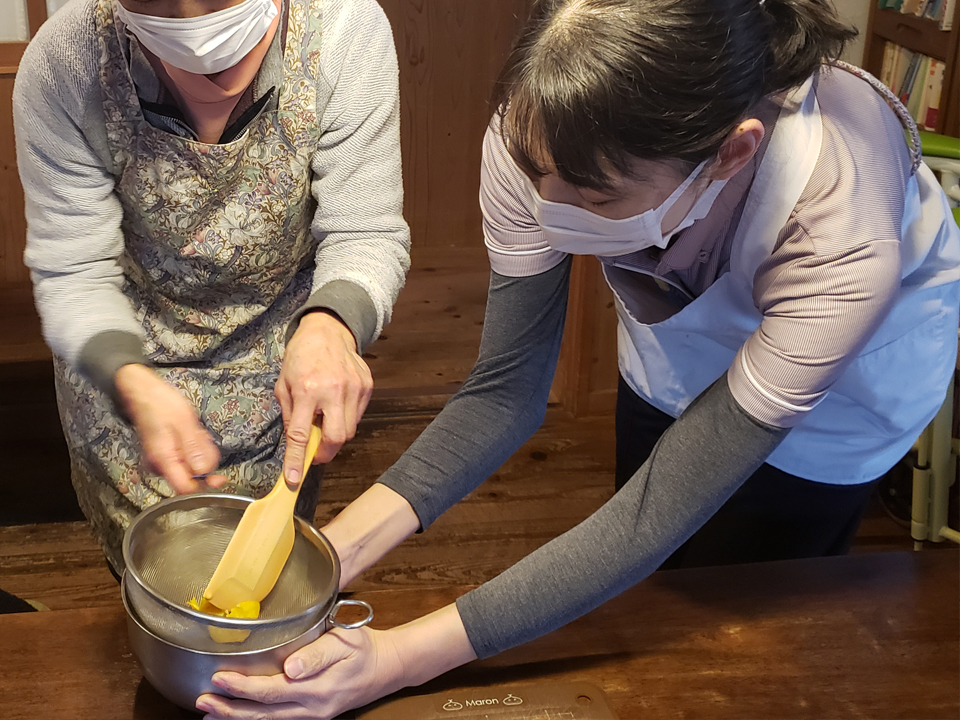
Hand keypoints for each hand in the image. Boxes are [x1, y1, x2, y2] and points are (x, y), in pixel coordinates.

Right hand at [114, 364, 225, 492]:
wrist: (142, 392)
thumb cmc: (160, 403)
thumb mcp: (182, 421)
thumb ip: (193, 447)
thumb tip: (203, 471)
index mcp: (164, 459)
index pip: (185, 488)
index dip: (205, 485)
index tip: (220, 477)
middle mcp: (161, 464)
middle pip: (190, 479)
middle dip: (205, 463)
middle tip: (204, 439)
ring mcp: (163, 460)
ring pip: (190, 467)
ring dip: (200, 453)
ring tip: (196, 432)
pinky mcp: (166, 454)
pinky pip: (185, 458)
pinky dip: (194, 448)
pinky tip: (192, 433)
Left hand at [195, 626, 405, 719]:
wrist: (385, 668)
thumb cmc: (364, 649)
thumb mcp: (347, 641)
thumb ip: (318, 653)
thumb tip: (292, 669)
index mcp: (317, 689)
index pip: (271, 691)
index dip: (242, 687)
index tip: (218, 677)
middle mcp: (312, 708)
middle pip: (263, 714)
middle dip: (230, 709)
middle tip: (202, 700)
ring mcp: (311, 715)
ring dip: (237, 717)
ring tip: (210, 712)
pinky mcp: (311, 715)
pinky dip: (254, 718)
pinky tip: (238, 714)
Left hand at [276, 311, 372, 484]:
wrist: (327, 331)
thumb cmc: (301, 357)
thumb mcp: (283, 385)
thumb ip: (290, 415)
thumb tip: (296, 443)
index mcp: (306, 390)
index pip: (301, 435)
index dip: (297, 460)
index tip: (294, 479)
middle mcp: (332, 391)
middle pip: (336, 439)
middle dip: (325, 453)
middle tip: (315, 452)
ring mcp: (353, 389)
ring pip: (349, 430)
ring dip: (335, 434)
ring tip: (324, 420)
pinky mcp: (366, 387)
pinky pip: (357, 416)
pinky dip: (346, 419)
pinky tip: (336, 406)